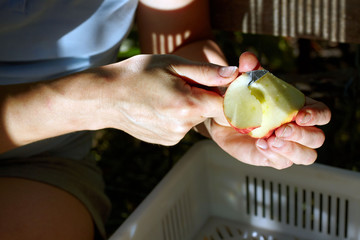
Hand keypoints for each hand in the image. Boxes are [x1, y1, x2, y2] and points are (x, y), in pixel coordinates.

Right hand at [99, 54, 237, 145]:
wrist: (105, 97)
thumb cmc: (137, 75)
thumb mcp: (172, 64)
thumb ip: (205, 72)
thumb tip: (233, 74)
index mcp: (188, 105)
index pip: (227, 107)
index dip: (229, 95)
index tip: (221, 85)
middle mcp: (183, 126)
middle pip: (210, 112)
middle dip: (204, 97)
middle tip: (183, 83)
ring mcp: (174, 137)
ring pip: (196, 119)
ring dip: (190, 106)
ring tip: (166, 94)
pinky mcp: (167, 142)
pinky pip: (183, 127)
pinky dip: (179, 116)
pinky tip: (161, 106)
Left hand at [208, 52, 330, 168]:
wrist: (223, 117)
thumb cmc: (243, 98)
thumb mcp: (246, 82)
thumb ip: (249, 69)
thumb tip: (247, 58)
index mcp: (300, 108)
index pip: (322, 114)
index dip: (316, 116)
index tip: (299, 116)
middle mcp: (298, 129)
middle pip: (317, 138)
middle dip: (302, 136)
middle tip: (280, 130)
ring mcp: (287, 146)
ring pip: (306, 156)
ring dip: (292, 150)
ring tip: (271, 141)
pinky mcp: (273, 157)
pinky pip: (283, 163)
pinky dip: (274, 156)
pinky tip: (260, 146)